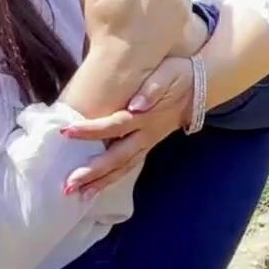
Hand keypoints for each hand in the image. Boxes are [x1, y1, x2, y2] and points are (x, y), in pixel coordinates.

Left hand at [60, 58, 195, 196]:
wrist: (202, 87)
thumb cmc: (180, 75)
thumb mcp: (169, 74)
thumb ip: (154, 87)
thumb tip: (136, 105)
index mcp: (148, 116)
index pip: (115, 125)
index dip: (91, 130)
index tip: (66, 132)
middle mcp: (147, 135)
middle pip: (118, 157)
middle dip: (93, 172)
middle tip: (68, 184)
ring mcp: (148, 143)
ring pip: (123, 168)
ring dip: (100, 182)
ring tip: (78, 194)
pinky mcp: (147, 146)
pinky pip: (128, 167)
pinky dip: (111, 179)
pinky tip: (95, 188)